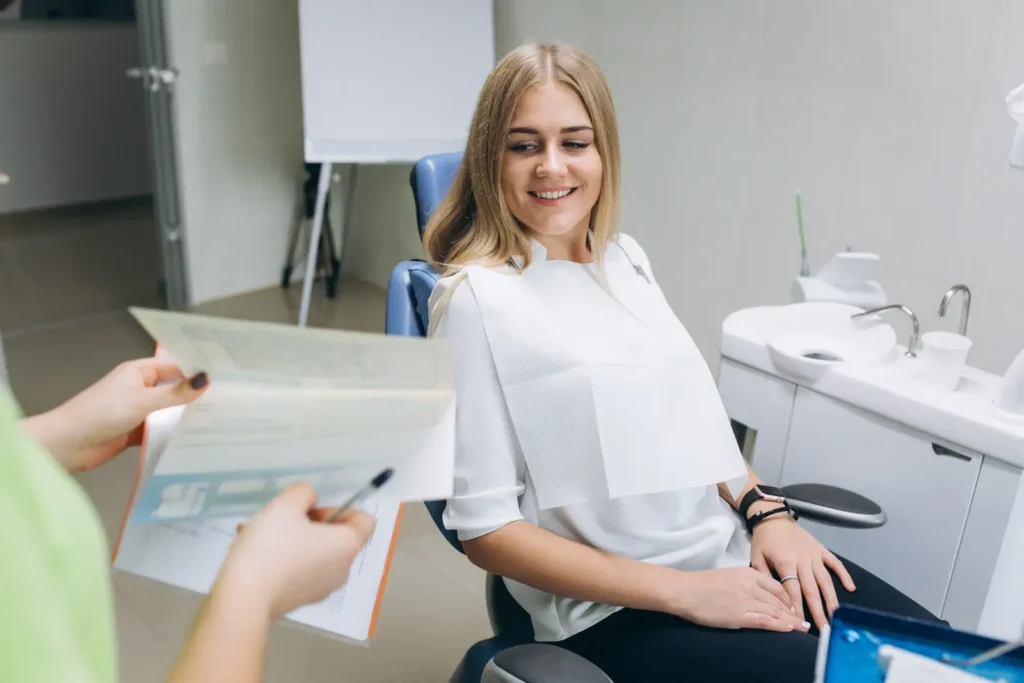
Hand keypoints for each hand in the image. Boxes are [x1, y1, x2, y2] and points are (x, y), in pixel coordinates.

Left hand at [25, 358, 208, 471]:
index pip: (174, 367)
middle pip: (172, 390)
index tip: (223, 379)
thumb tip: (205, 379)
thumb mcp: (142, 400)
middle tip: (226, 403)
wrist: (67, 444)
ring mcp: (136, 412)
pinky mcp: (134, 433)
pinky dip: (171, 436)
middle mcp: (139, 389)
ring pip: (167, 413)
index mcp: (138, 372)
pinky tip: (191, 441)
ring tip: (216, 423)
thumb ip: (175, 393)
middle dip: (193, 397)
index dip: (195, 372)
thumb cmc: (99, 413)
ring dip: (183, 419)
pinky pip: (158, 432)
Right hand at [216, 483, 375, 620]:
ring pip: (312, 552)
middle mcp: (342, 569)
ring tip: (258, 533)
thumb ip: (303, 492)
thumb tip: (308, 499)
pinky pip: (298, 571)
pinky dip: (282, 559)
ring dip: (290, 539)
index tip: (312, 510)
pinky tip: (255, 553)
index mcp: (347, 545)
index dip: (340, 508)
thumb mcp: (286, 505)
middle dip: (308, 523)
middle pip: (335, 536)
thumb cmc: (271, 548)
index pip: (364, 520)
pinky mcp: (300, 600)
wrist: (243, 599)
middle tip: (281, 519)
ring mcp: (322, 589)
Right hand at [669, 566, 808, 632]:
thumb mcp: (729, 576)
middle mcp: (751, 585)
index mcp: (748, 573)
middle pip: (779, 600)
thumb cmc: (703, 583)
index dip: (788, 599)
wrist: (685, 590)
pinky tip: (788, 629)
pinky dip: (779, 625)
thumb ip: (746, 583)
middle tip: (804, 622)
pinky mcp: (739, 615)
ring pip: (775, 611)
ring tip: (801, 628)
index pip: (776, 586)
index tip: (794, 608)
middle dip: (793, 612)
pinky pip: (765, 620)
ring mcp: (746, 600)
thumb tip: (759, 594)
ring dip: (790, 621)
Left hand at [750, 514, 855, 630]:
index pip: (793, 591)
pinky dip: (844, 574)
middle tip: (825, 628)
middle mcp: (803, 560)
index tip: (801, 623)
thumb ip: (765, 577)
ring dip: (831, 598)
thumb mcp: (757, 558)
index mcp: (785, 563)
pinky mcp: (821, 549)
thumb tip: (775, 599)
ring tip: (837, 615)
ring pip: (825, 579)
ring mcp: (814, 555)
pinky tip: (851, 588)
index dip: (797, 607)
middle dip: (818, 610)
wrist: (773, 517)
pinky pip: (835, 563)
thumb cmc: (763, 540)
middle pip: (812, 589)